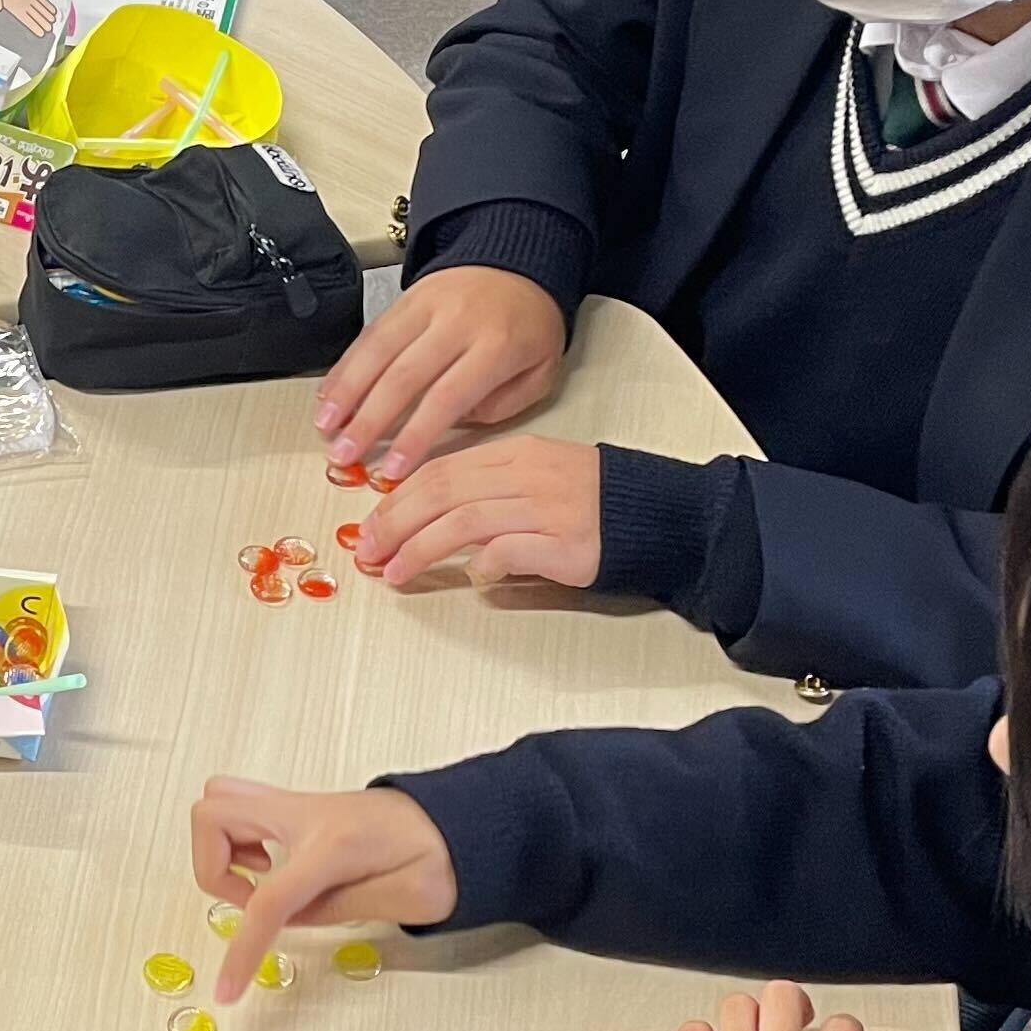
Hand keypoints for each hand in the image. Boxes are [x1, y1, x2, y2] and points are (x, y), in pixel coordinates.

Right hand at [189, 780, 457, 1004]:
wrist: (462, 821)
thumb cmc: (444, 857)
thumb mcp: (407, 900)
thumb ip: (336, 911)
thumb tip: (287, 918)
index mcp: (334, 844)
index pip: (269, 899)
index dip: (242, 951)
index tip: (228, 988)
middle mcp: (308, 813)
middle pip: (212, 817)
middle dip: (213, 869)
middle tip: (248, 902)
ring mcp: (300, 804)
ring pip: (217, 804)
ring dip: (222, 851)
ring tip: (262, 883)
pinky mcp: (298, 808)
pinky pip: (239, 810)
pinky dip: (239, 841)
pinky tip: (275, 868)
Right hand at [314, 267, 567, 477]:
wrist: (522, 259)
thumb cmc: (530, 325)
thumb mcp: (540, 372)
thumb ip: (501, 405)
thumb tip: (452, 425)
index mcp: (496, 346)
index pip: (447, 397)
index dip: (415, 435)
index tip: (392, 468)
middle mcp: (457, 322)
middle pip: (403, 377)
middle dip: (368, 420)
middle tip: (344, 454)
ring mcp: (427, 305)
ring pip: (377, 351)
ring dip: (346, 392)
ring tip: (325, 426)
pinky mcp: (406, 296)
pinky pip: (370, 332)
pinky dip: (346, 364)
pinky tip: (329, 392)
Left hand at [355, 433, 601, 589]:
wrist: (660, 515)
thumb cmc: (595, 501)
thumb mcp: (537, 477)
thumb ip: (488, 489)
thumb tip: (432, 518)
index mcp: (517, 453)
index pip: (441, 470)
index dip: (397, 500)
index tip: (372, 526)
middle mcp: (527, 475)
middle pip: (442, 492)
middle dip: (396, 524)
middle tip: (370, 551)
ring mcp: (547, 508)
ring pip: (464, 521)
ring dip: (421, 548)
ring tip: (397, 572)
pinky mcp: (565, 542)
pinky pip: (509, 550)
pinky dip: (483, 564)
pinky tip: (472, 577)